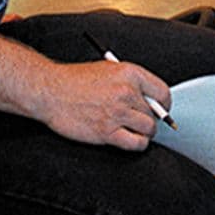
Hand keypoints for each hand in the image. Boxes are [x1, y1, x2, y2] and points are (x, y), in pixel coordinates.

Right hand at [39, 58, 170, 151]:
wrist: (50, 92)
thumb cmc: (75, 80)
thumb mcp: (108, 70)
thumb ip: (131, 83)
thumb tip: (150, 99)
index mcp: (130, 73)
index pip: (163, 92)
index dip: (164, 104)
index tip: (161, 110)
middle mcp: (126, 92)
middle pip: (155, 113)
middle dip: (150, 119)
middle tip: (139, 120)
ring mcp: (117, 113)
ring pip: (148, 129)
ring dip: (145, 133)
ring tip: (135, 131)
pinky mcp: (107, 132)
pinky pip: (136, 144)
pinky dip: (137, 144)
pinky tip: (129, 140)